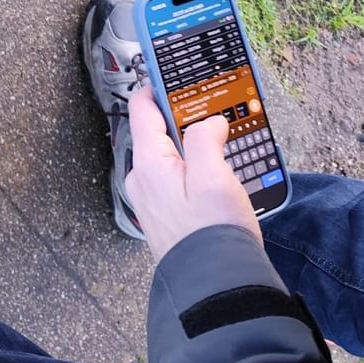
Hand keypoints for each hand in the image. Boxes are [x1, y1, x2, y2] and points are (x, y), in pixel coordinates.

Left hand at [125, 86, 261, 262]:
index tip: (174, 73)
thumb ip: (205, 140)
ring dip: (192, 149)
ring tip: (221, 145)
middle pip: (157, 133)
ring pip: (169, 159)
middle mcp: (142, 181)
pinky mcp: (164, 217)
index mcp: (148, 164)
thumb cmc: (214, 234)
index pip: (142, 109)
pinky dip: (193, 172)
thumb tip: (206, 123)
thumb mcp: (214, 176)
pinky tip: (216, 178)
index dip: (158, 88)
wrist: (215, 289)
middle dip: (182, 120)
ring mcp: (151, 201)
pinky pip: (175, 182)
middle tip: (210, 111)